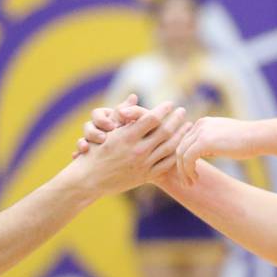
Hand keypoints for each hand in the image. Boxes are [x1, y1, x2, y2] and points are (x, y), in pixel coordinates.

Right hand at [72, 101, 190, 195]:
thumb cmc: (94, 152)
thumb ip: (121, 113)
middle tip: (183, 110)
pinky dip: (176, 153)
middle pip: (165, 131)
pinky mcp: (145, 176)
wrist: (88, 180)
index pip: (152, 118)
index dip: (163, 109)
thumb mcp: (106, 131)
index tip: (170, 104)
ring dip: (181, 134)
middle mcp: (137, 151)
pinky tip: (181, 145)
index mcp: (126, 137)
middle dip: (176, 119)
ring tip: (187, 125)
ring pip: (169, 148)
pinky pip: (166, 164)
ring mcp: (143, 165)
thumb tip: (134, 96)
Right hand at [73, 94, 143, 157]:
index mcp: (107, 120)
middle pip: (88, 126)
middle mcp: (98, 130)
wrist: (133, 162)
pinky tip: (77, 156)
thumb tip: (133, 96)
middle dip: (93, 132)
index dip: (102, 119)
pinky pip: (79, 153)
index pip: (97, 114)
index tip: (112, 127)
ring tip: (85, 148)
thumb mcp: (131, 126)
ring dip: (82, 142)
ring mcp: (92, 143)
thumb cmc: (136, 138)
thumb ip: (131, 112)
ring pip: (82, 139)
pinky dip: (78, 153)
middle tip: (103, 139)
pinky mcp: (89, 156)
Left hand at [176, 116, 255, 184]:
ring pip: (181, 153)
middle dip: (180, 166)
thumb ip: (210, 144)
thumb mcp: (223, 140)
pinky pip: (187, 158)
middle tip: (186, 182)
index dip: (184, 159)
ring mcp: (201, 131)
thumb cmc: (246, 142)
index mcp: (204, 123)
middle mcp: (200, 124)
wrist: (259, 137)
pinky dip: (188, 170)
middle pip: (180, 147)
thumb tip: (200, 155)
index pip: (185, 141)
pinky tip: (195, 178)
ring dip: (183, 171)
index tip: (188, 173)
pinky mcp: (204, 141)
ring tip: (189, 184)